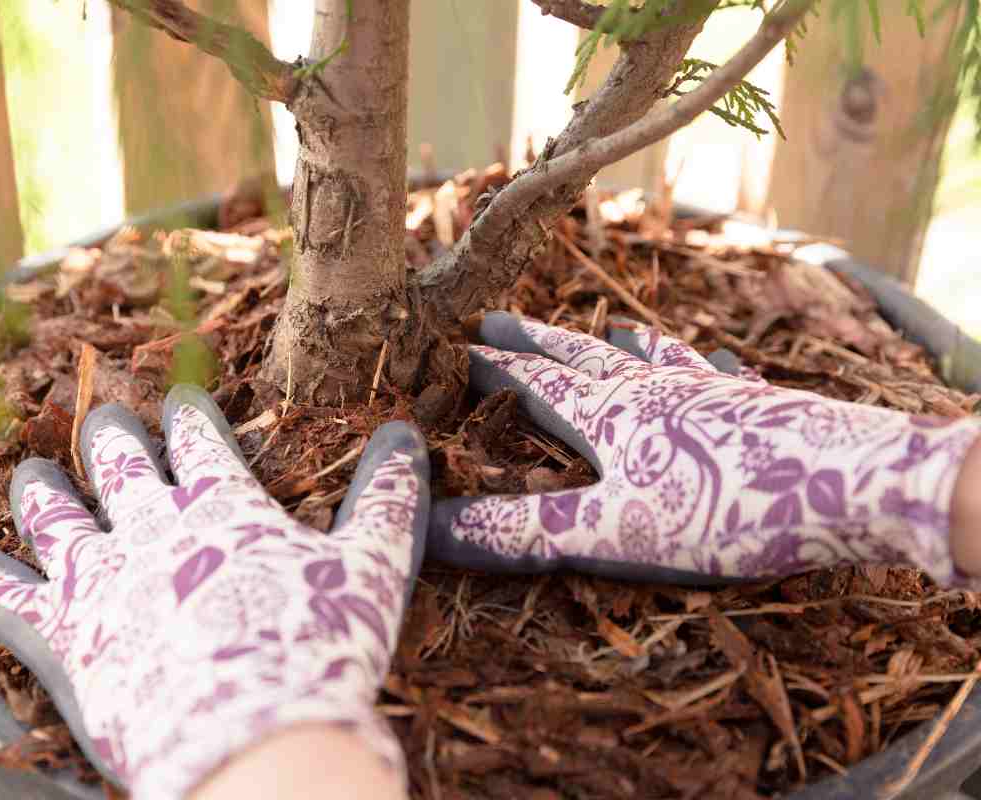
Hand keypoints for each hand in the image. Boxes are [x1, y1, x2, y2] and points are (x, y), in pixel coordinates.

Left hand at [0, 386, 429, 797]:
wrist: (258, 741)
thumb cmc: (321, 652)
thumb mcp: (374, 568)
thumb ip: (387, 498)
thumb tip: (407, 435)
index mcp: (224, 506)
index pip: (198, 438)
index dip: (188, 414)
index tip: (181, 400)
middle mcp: (152, 528)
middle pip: (119, 463)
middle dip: (112, 437)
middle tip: (105, 422)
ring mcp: (100, 580)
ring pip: (54, 514)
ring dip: (41, 489)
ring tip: (33, 473)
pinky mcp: (62, 637)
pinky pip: (3, 597)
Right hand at [428, 313, 980, 585]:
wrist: (853, 481)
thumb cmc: (726, 508)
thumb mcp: (613, 530)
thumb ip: (526, 530)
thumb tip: (432, 527)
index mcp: (609, 416)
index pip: (532, 384)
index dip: (489, 369)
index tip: (451, 348)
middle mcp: (652, 388)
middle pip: (579, 357)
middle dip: (533, 340)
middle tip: (495, 316)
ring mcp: (706, 390)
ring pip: (647, 355)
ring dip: (614, 342)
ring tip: (603, 328)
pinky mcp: (756, 403)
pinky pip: (714, 371)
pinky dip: (697, 360)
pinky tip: (708, 356)